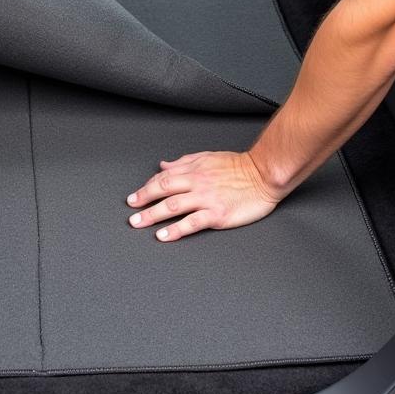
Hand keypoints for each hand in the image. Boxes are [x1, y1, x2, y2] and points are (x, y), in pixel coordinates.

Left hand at [126, 150, 281, 241]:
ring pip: (173, 206)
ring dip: (152, 215)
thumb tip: (163, 165)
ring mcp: (206, 199)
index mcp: (193, 169)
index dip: (147, 187)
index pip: (163, 178)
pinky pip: (191, 222)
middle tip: (130, 210)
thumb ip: (184, 162)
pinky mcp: (216, 214)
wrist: (264, 175)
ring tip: (138, 223)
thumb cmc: (239, 166)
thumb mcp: (207, 157)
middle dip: (143, 200)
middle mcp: (196, 182)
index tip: (135, 197)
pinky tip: (163, 235)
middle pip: (163, 190)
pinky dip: (175, 230)